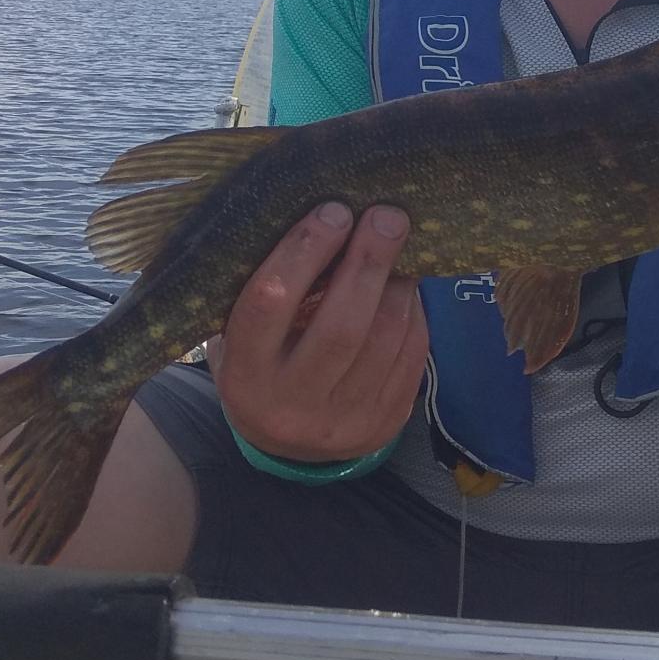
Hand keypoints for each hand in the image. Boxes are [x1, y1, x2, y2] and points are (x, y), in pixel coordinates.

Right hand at [208, 201, 428, 461]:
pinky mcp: (385, 423)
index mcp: (245, 376)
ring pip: (384, 339)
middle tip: (386, 215)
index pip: (269, 304)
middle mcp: (292, 405)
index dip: (303, 252)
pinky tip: (406, 285)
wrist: (290, 448)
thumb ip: (272, 288)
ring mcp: (344, 421)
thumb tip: (329, 215)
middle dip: (368, 262)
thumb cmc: (264, 365)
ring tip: (397, 245)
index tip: (333, 211)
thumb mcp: (244, 336)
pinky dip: (414, 311)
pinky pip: (411, 356)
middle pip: (340, 327)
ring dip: (397, 283)